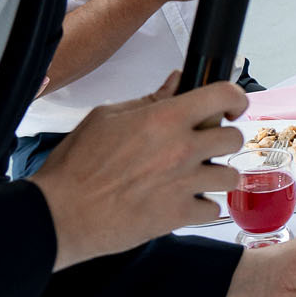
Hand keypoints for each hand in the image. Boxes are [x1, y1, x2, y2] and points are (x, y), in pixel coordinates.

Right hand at [29, 77, 248, 269]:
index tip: (233, 106)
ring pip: (230, 176)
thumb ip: (149, 99)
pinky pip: (212, 210)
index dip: (235, 98)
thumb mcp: (105, 118)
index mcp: (164, 119)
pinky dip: (200, 208)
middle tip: (205, 147)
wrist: (60, 214)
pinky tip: (181, 203)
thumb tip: (176, 81)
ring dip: (216, 176)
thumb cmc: (75, 166)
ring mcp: (184, 183)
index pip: (222, 95)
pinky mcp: (179, 215)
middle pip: (234, 138)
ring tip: (194, 178)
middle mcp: (181, 149)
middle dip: (222, 141)